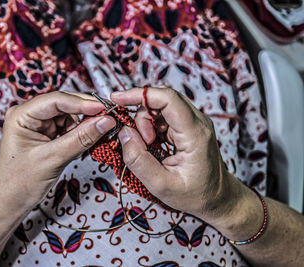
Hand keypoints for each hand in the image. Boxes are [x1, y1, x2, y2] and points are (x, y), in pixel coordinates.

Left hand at [0, 91, 115, 213]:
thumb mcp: (53, 159)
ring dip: (85, 123)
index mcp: (21, 115)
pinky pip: (69, 127)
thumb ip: (81, 138)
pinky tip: (89, 139)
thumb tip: (106, 121)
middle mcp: (29, 114)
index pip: (56, 100)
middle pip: (65, 105)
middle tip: (110, 118)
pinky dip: (81, 132)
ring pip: (70, 115)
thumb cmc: (20, 183)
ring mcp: (39, 124)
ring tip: (99, 133)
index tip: (105, 108)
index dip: (82, 103)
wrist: (12, 202)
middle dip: (86, 112)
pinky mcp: (47, 133)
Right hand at [111, 87, 240, 220]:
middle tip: (139, 142)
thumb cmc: (194, 195)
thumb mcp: (161, 186)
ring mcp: (194, 121)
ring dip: (146, 122)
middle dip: (141, 114)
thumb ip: (139, 161)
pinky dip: (151, 126)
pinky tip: (152, 144)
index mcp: (195, 134)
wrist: (217, 197)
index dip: (140, 94)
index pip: (167, 98)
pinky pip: (163, 115)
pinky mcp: (188, 125)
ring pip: (160, 105)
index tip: (117, 99)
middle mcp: (197, 121)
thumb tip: (123, 133)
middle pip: (162, 98)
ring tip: (149, 147)